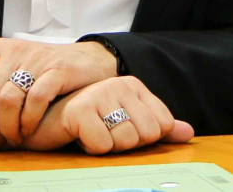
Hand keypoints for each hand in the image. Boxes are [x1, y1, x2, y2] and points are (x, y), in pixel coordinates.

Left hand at [0, 38, 118, 147]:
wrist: (89, 61)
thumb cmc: (44, 71)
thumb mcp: (7, 72)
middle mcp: (14, 50)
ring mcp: (37, 58)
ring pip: (6, 100)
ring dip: (8, 127)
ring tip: (14, 138)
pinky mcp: (59, 69)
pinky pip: (34, 99)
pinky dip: (28, 120)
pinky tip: (30, 129)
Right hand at [21, 76, 194, 153]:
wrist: (44, 121)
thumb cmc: (87, 123)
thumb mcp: (126, 123)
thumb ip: (158, 128)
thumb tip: (188, 134)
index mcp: (135, 86)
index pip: (161, 126)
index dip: (142, 138)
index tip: (121, 130)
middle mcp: (119, 84)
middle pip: (145, 135)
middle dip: (124, 144)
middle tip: (104, 134)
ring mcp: (99, 94)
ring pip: (124, 141)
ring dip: (107, 146)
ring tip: (91, 133)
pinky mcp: (79, 111)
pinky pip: (101, 146)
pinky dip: (90, 148)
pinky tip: (79, 136)